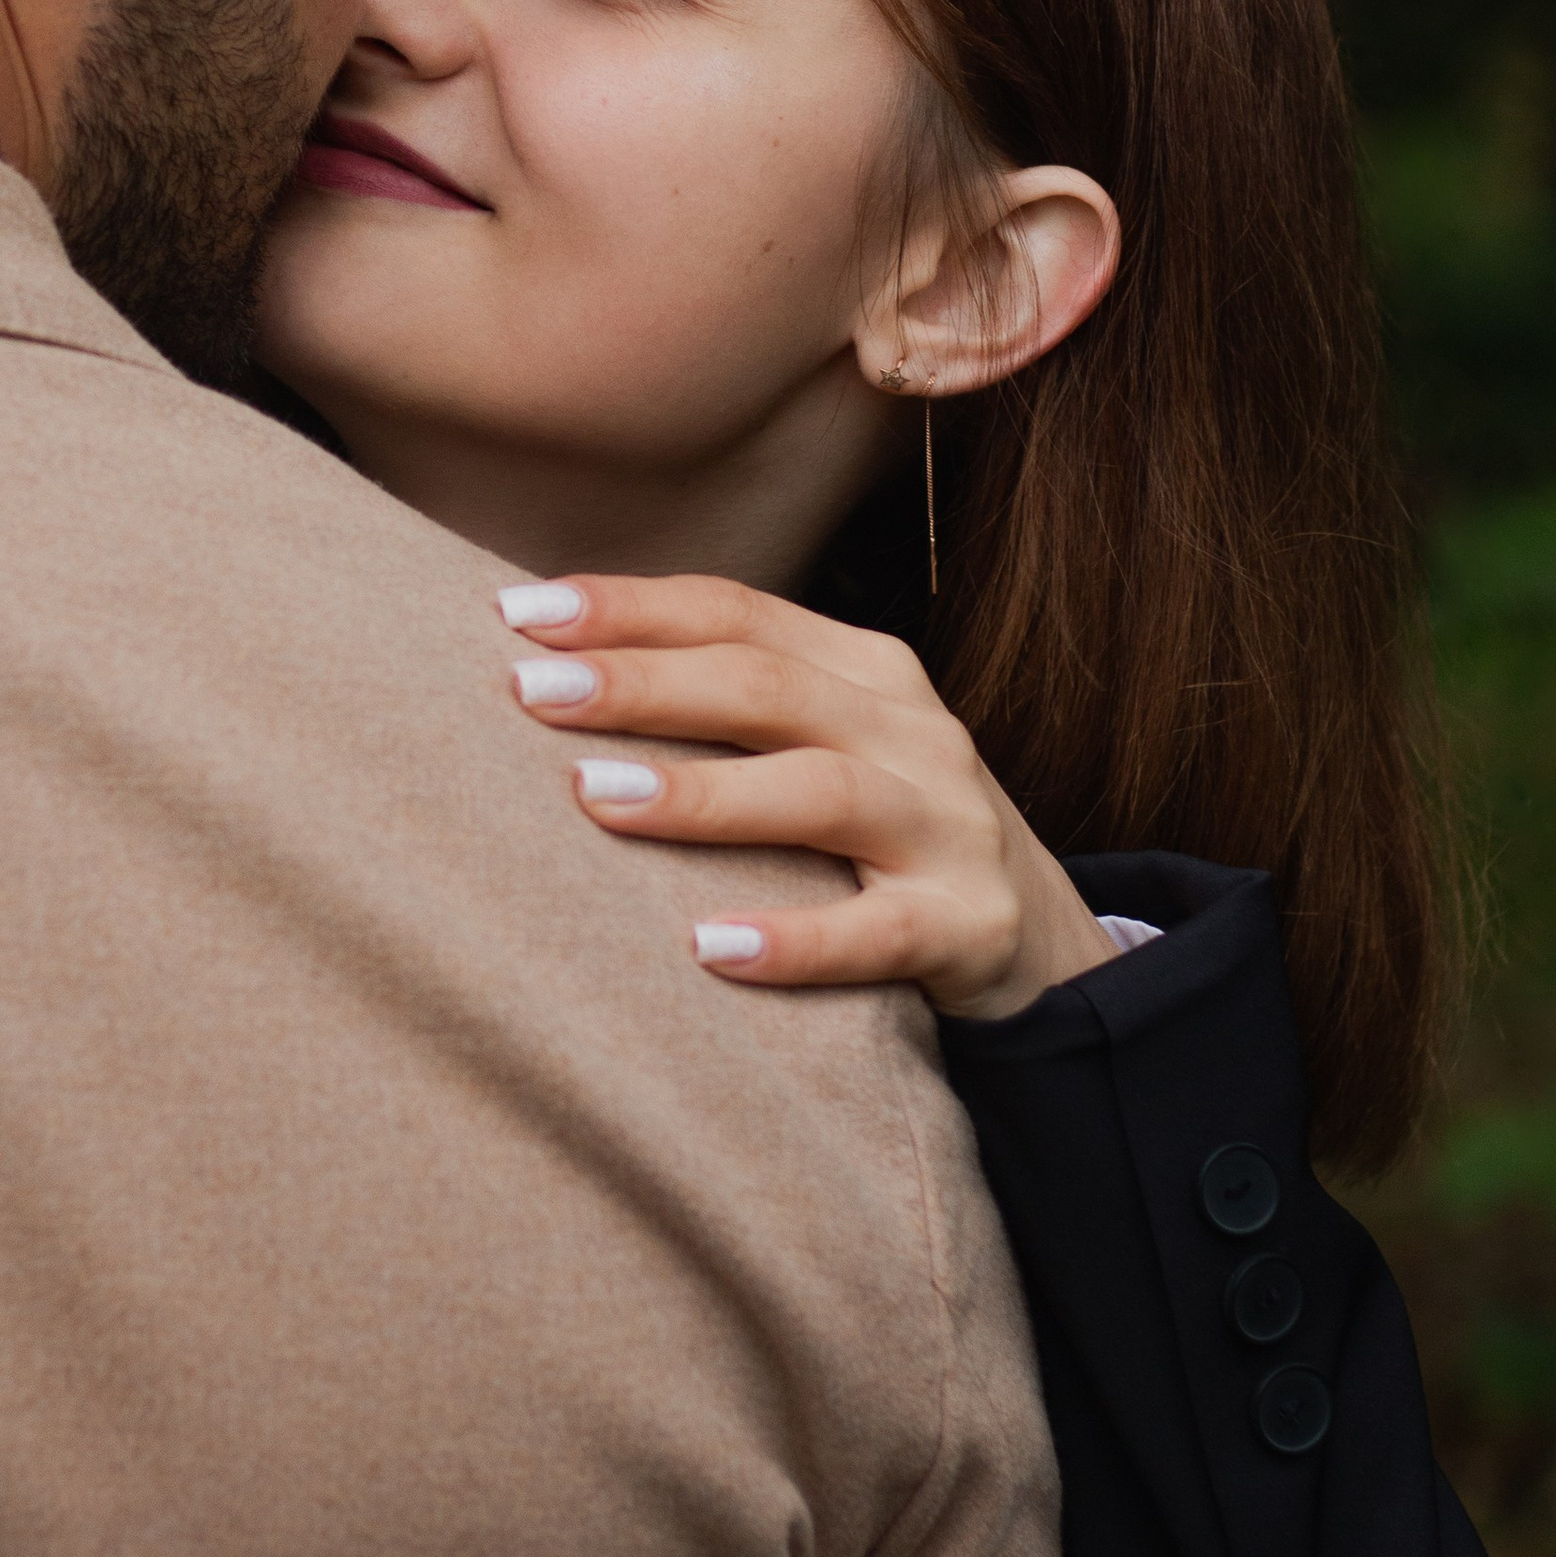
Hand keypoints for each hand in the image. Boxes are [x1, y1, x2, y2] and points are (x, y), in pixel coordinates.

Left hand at [500, 573, 1115, 1018]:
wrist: (1040, 943)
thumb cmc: (882, 835)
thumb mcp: (823, 746)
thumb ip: (725, 711)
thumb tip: (550, 675)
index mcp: (864, 670)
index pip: (736, 612)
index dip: (628, 607)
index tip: (515, 615)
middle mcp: (910, 730)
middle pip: (765, 686)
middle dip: (641, 683)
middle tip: (528, 692)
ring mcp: (947, 826)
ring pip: (819, 792)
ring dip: (702, 794)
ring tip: (595, 799)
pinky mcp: (967, 926)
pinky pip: (878, 932)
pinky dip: (794, 939)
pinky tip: (707, 949)